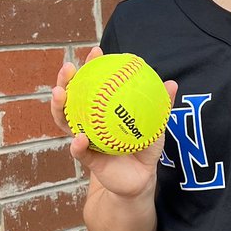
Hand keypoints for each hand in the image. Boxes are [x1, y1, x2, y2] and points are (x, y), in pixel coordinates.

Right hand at [51, 46, 177, 199]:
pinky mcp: (87, 160)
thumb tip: (171, 83)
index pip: (93, 83)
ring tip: (59, 94)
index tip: (96, 52)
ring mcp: (85, 138)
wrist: (140, 178)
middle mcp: (89, 120)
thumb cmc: (145, 147)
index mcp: (102, 109)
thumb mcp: (155, 125)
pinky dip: (77, 145)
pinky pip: (79, 151)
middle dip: (65, 80)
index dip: (91, 67)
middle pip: (71, 97)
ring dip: (60, 106)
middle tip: (68, 68)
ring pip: (66, 120)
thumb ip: (161, 105)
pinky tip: (79, 138)